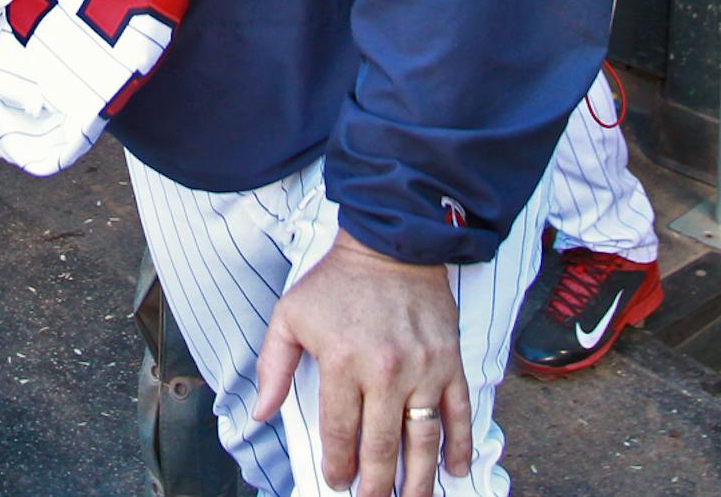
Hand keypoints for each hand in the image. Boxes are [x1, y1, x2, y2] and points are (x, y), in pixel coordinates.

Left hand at [251, 231, 470, 496]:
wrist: (389, 246)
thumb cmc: (335, 283)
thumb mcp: (290, 316)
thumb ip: (272, 367)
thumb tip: (260, 414)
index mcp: (342, 361)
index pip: (340, 431)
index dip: (338, 464)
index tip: (337, 481)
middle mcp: (385, 371)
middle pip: (381, 446)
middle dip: (375, 484)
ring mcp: (423, 369)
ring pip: (423, 439)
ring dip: (418, 479)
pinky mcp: (450, 363)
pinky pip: (458, 413)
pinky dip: (460, 445)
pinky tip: (455, 470)